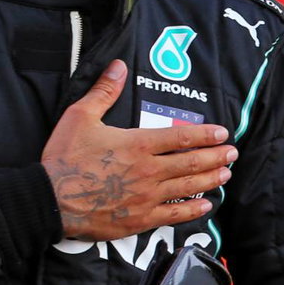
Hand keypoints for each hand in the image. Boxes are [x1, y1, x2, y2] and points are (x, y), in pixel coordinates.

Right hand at [42, 60, 236, 240]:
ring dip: (209, 181)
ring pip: (187, 188)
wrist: (50, 199)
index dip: (205, 134)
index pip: (181, 137)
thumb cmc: (64, 157)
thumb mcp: (80, 117)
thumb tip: (119, 65)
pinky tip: (205, 206)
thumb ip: (104, 92)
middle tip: (232, 154)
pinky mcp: (140, 219)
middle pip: (191, 163)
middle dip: (215, 157)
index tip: (222, 133)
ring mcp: (147, 197)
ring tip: (225, 176)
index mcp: (138, 144)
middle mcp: (149, 170)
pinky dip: (192, 210)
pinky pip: (173, 215)